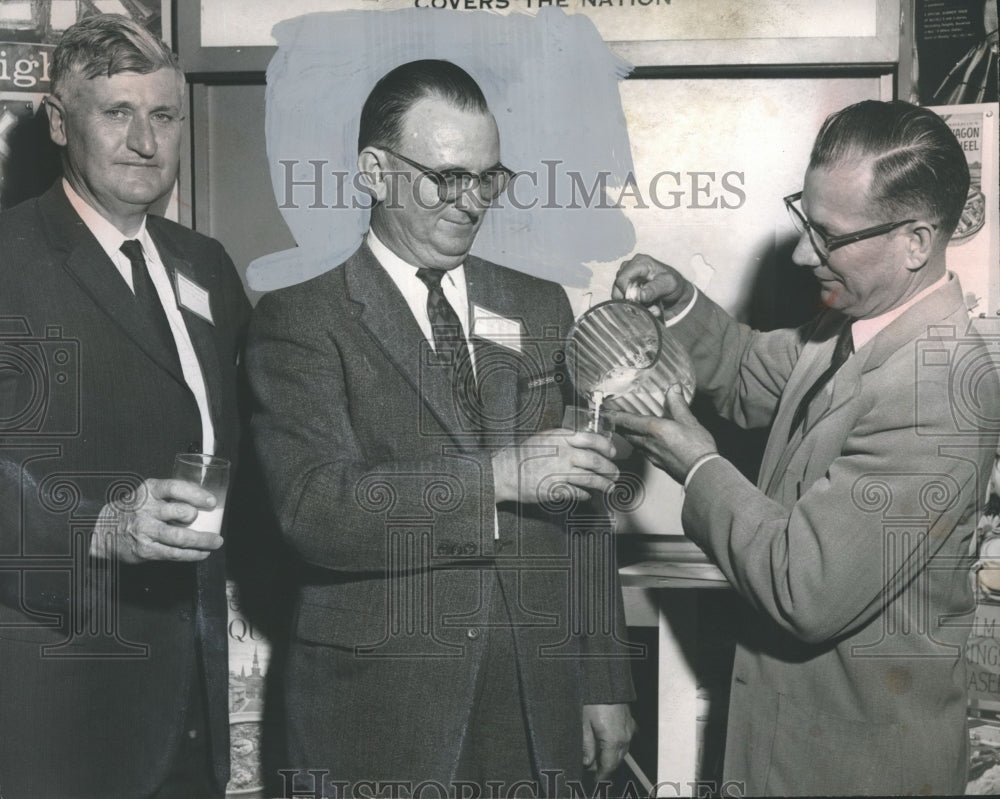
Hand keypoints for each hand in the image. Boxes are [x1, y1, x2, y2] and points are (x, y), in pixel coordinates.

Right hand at [90, 478, 223, 563]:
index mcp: (149, 491)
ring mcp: (145, 531)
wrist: (102, 530)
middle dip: (200, 519)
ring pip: (180, 537)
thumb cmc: (134, 510)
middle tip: (212, 522)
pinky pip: (174, 554)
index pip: (174, 487)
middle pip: (180, 512)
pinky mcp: (145, 550)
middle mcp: (146, 510)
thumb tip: (204, 497)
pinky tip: (202, 553)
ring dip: (202, 541)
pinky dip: (192, 554)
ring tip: (215, 542)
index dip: (196, 494)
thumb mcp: (146, 494)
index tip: (212, 501)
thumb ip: (170, 495)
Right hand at [492, 429, 617, 504]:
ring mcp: (559, 472)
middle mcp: (562, 454)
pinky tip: (587, 495)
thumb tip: (584, 444)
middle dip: (610, 469)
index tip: (612, 452)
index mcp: (560, 438)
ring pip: (590, 479)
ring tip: (609, 487)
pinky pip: (577, 493)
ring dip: (603, 484)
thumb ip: (563, 440)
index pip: (592, 439)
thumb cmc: (522, 454)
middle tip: (615, 474)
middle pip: (596, 461)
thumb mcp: (543, 438)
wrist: (503, 471)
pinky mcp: (554, 489)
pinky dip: (585, 495)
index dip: (606, 446)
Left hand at [582, 703, 635, 781]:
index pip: (609, 766)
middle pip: (616, 760)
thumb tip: (587, 763)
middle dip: (604, 766)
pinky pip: (625, 739)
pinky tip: (607, 741)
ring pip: (622, 750)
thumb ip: (586, 746)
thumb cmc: (593, 699)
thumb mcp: (583, 723)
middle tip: (591, 768)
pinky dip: (617, 744)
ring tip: (597, 755)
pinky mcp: (630, 721)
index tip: (595, 781)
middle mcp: (625, 736)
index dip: (601, 776)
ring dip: (611, 755)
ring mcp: (629, 728)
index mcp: (613, 740)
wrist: (605, 679)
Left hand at [607, 386, 716, 482]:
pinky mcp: (658, 463)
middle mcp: (648, 443)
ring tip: (624, 429)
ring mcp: (652, 455)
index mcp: (653, 429)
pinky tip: (644, 443)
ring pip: (633, 443)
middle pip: (626, 433)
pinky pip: (642, 451)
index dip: (613, 415)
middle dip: (616, 426)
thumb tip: (673, 389)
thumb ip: (678, 404)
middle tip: (610, 419)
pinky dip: (638, 444)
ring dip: (626, 435)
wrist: (703, 473)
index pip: (626, 420)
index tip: (603, 412)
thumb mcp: (689, 421)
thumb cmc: (698, 449)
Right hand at [612, 253, 693, 317]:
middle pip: (618, 286)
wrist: (674, 290)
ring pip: (618, 293)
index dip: (626, 293)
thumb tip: (640, 296)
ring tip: (647, 305)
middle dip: (630, 299)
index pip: (622, 279)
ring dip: (631, 302)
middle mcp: (630, 266)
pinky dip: (631, 303)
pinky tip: (643, 304)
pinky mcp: (625, 284)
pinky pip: (621, 296)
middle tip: (645, 305)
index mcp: (641, 262)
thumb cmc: (672, 284)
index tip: (638, 302)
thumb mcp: (668, 285)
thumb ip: (654, 289)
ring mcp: (626, 274)